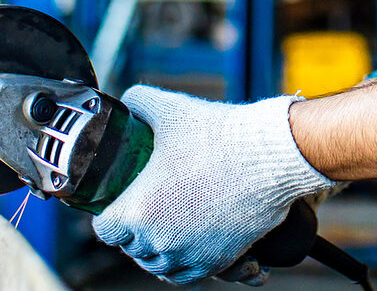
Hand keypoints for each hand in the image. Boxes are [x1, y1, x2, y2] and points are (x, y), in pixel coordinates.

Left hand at [91, 86, 339, 284]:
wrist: (270, 156)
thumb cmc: (219, 134)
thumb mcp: (170, 109)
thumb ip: (139, 103)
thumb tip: (128, 103)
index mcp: (139, 211)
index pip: (105, 229)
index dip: (109, 214)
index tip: (119, 201)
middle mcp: (161, 241)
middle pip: (133, 249)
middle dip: (135, 231)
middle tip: (147, 208)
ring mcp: (190, 254)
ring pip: (161, 267)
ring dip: (159, 251)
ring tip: (167, 231)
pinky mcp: (219, 261)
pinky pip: (193, 275)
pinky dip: (190, 264)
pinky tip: (193, 250)